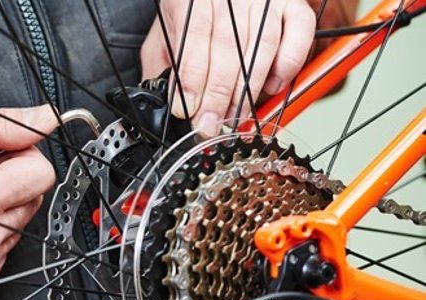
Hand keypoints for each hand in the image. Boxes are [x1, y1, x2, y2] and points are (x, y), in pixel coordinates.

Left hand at [140, 0, 315, 135]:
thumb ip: (163, 63)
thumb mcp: (166, 33)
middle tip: (211, 125)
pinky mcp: (290, 6)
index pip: (194, 38)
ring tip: (236, 117)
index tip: (188, 110)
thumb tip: (169, 101)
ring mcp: (263, 0)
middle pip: (227, 47)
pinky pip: (299, 32)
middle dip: (218, 95)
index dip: (193, 78)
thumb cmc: (192, 15)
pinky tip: (272, 87)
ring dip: (249, 90)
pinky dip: (288, 64)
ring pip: (262, 46)